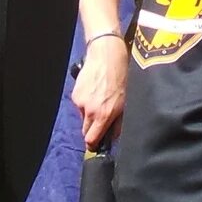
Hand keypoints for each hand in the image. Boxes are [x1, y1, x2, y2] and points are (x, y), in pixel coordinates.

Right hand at [72, 32, 127, 146]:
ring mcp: (80, 102)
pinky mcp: (75, 93)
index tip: (96, 145)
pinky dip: (86, 102)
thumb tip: (114, 136)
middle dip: (92, 129)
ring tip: (100, 100)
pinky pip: (80, 105)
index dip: (93, 144)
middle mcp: (89, 111)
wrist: (106, 55)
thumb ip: (119, 122)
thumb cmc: (121, 76)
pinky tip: (94, 91)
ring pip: (83, 116)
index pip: (91, 139)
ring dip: (89, 113)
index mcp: (103, 115)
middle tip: (101, 121)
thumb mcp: (126, 102)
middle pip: (85, 130)